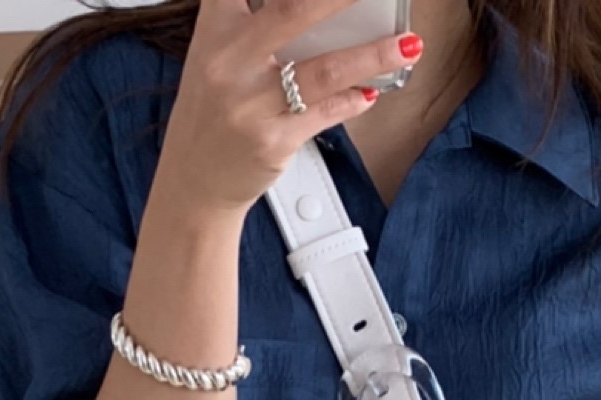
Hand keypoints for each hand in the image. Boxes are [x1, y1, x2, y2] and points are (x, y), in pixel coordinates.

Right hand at [159, 0, 421, 215]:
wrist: (194, 182)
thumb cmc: (213, 113)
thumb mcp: (216, 55)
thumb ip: (254, 22)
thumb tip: (321, 10)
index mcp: (216, 30)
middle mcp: (230, 62)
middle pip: (296, 10)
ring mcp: (252, 105)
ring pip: (325, 69)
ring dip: (372, 56)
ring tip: (406, 47)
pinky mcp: (272, 141)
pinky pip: (325, 113)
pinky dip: (353, 100)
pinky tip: (371, 91)